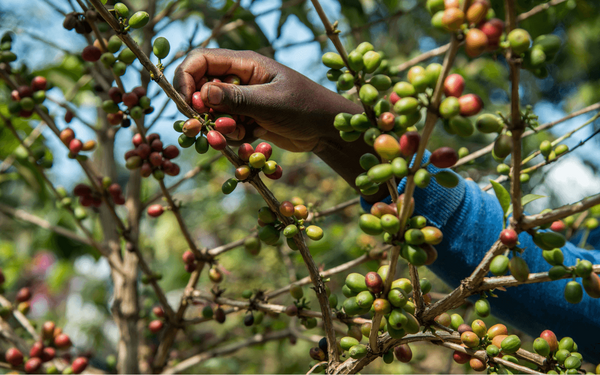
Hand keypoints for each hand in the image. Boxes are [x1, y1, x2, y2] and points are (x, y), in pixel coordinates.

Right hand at [173, 48, 360, 151]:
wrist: (327, 130)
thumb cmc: (305, 108)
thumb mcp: (271, 102)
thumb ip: (237, 98)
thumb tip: (202, 92)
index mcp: (245, 64)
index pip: (201, 60)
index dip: (186, 78)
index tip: (186, 104)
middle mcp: (239, 79)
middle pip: (201, 88)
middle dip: (200, 110)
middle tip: (205, 128)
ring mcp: (243, 100)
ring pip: (213, 112)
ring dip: (218, 127)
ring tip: (239, 134)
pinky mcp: (247, 119)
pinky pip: (227, 128)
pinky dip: (231, 137)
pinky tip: (250, 139)